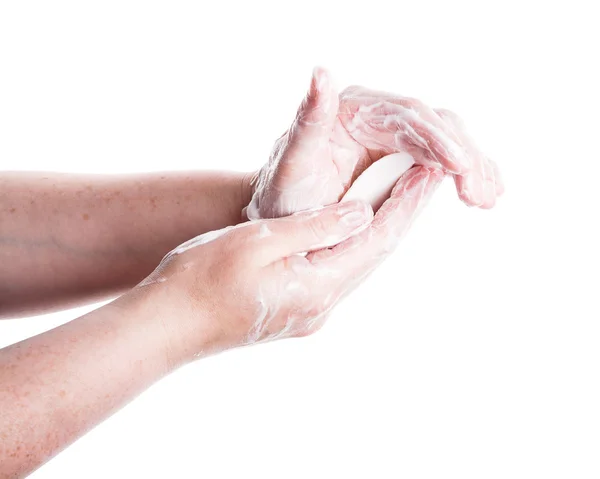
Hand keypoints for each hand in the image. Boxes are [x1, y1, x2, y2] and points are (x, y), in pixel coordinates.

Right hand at [138, 166, 442, 364]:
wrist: (165, 325)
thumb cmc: (202, 278)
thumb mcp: (260, 241)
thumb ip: (316, 226)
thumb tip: (363, 212)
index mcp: (317, 287)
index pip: (376, 241)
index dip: (405, 206)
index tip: (430, 175)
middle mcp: (320, 305)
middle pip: (371, 254)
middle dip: (397, 215)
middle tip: (421, 178)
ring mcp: (306, 312)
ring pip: (353, 264)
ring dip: (374, 230)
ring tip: (395, 196)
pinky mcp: (292, 311)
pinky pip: (331, 272)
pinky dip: (347, 245)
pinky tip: (349, 228)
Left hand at [245, 68, 502, 218]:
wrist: (283, 220)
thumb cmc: (282, 196)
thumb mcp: (291, 164)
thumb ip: (308, 121)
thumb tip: (321, 73)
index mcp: (351, 110)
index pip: (405, 117)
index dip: (438, 139)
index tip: (460, 167)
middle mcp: (374, 116)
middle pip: (434, 125)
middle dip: (463, 157)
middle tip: (481, 192)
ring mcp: (389, 136)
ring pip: (445, 139)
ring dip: (472, 166)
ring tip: (488, 196)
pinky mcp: (398, 156)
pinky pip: (440, 158)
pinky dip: (463, 173)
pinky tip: (482, 191)